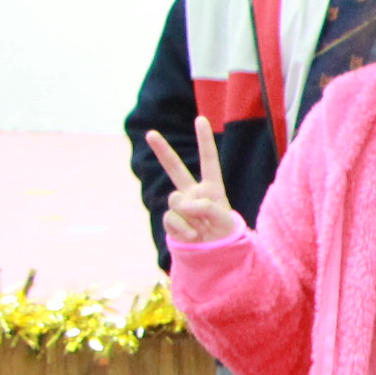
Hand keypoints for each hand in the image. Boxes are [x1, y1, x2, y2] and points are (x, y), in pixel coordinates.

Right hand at [144, 118, 242, 247]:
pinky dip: (183, 228)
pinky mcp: (172, 219)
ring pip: (176, 200)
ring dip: (190, 215)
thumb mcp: (224, 219)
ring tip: (201, 228)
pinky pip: (172, 218)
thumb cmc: (226, 235)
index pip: (209, 161)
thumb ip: (206, 207)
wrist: (215, 255)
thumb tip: (183, 204)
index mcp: (212, 188)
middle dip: (163, 151)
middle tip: (150, 134)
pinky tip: (192, 235)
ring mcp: (181, 206)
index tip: (200, 119)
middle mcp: (194, 193)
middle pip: (176, 169)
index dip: (204, 141)